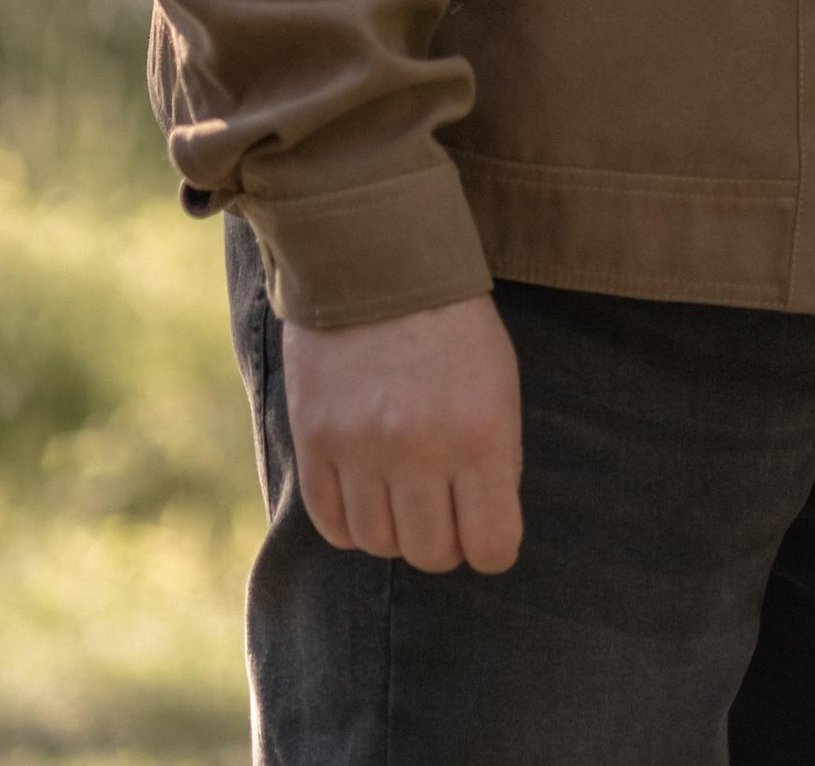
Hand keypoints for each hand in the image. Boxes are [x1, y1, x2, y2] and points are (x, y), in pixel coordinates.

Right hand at [283, 291, 523, 570]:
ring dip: (394, 530)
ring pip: (379, 545)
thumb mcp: (499, 381)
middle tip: (441, 509)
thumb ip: (497, 457)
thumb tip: (483, 527)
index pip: (493, 545)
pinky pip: (330, 523)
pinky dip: (349, 523)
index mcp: (481, 432)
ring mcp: (362, 447)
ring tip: (400, 494)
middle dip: (443, 542)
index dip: (492, 547)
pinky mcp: (315, 439)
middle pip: (432, 555)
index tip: (485, 530)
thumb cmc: (453, 323)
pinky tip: (363, 495)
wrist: (377, 259)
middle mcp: (421, 448)